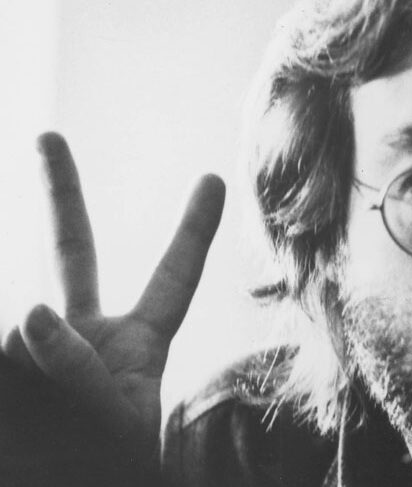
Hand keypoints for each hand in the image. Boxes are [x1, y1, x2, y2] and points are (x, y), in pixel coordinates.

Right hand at [1, 132, 224, 463]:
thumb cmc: (101, 468)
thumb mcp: (113, 427)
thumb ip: (79, 372)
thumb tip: (29, 313)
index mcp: (139, 347)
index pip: (174, 279)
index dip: (194, 230)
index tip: (214, 179)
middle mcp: (87, 337)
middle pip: (73, 251)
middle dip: (61, 193)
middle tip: (47, 136)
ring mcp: (35, 348)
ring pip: (28, 329)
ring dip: (39, 367)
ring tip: (44, 416)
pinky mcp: (6, 358)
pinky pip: (6, 346)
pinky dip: (12, 362)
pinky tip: (23, 388)